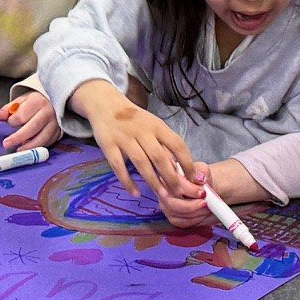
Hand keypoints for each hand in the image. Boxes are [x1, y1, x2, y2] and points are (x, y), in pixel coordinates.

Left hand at [0, 90, 63, 150]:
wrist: (53, 102)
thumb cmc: (34, 103)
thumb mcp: (20, 102)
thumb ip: (8, 109)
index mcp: (37, 102)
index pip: (22, 115)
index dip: (13, 121)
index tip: (9, 123)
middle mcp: (48, 112)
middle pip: (33, 127)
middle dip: (18, 137)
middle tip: (6, 144)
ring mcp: (55, 123)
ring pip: (43, 138)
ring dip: (29, 146)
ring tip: (18, 150)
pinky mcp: (59, 132)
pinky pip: (48, 142)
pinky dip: (39, 147)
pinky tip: (30, 148)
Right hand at [74, 81, 192, 198]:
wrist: (106, 104)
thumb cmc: (135, 119)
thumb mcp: (153, 125)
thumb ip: (164, 143)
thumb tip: (180, 167)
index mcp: (157, 126)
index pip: (177, 144)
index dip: (186, 162)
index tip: (193, 177)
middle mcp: (142, 131)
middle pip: (159, 157)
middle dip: (171, 177)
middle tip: (179, 193)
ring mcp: (124, 138)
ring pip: (141, 163)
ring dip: (153, 181)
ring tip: (162, 196)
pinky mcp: (108, 145)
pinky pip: (118, 167)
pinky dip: (127, 181)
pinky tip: (136, 193)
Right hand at [158, 161, 215, 228]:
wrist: (202, 189)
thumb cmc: (200, 179)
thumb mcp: (202, 170)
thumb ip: (201, 171)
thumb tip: (201, 178)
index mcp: (167, 176)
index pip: (174, 185)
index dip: (190, 190)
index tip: (203, 192)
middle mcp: (162, 191)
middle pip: (171, 203)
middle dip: (191, 205)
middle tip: (205, 202)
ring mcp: (166, 206)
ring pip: (178, 214)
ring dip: (196, 212)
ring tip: (208, 206)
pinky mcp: (173, 218)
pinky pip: (183, 222)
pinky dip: (196, 219)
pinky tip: (204, 213)